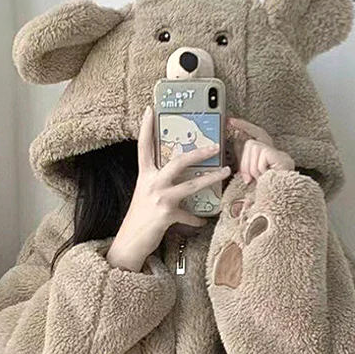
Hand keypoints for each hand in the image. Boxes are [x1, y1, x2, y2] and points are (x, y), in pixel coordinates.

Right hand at [106, 107, 230, 271]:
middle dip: (198, 152)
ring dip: (210, 178)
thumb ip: (160, 185)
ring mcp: (159, 199)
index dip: (146, 128)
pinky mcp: (166, 215)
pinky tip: (203, 221)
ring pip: (190, 184)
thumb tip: (179, 178)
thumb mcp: (145, 197)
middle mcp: (151, 184)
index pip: (144, 147)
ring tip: (225, 171)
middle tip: (215, 144)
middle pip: (177, 161)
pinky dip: (197, 219)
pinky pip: (189, 215)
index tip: (150, 109)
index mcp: (144, 176)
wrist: (129, 244)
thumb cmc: (139, 220)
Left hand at [227, 118, 294, 183]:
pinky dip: (261, 170)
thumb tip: (238, 169)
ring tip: (263, 176)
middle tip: (250, 179)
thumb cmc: (270, 183)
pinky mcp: (273, 152)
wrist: (285, 189)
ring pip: (253, 152)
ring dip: (254, 169)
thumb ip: (246, 166)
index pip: (253, 133)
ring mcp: (272, 148)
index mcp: (263, 150)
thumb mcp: (254, 174)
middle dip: (246, 164)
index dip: (243, 125)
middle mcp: (269, 146)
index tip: (231, 121)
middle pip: (249, 144)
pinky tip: (269, 173)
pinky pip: (259, 159)